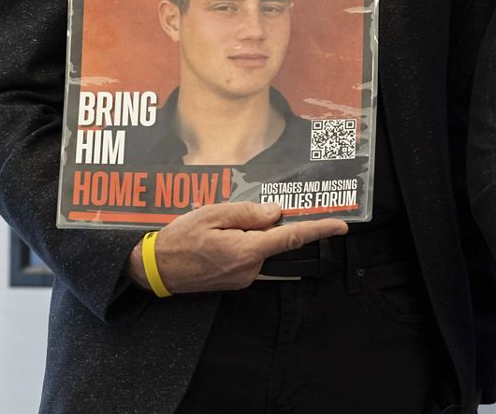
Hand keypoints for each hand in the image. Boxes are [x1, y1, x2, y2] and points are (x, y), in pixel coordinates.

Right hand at [127, 201, 347, 293]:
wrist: (153, 271)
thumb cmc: (178, 240)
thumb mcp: (212, 215)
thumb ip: (248, 213)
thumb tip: (276, 213)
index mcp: (246, 250)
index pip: (291, 237)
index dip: (319, 230)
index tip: (341, 226)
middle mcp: (250, 268)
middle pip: (272, 238)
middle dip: (260, 223)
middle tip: (226, 218)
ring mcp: (243, 278)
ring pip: (259, 246)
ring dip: (246, 233)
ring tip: (212, 230)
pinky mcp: (236, 281)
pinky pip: (248, 255)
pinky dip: (239, 243)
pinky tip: (213, 240)